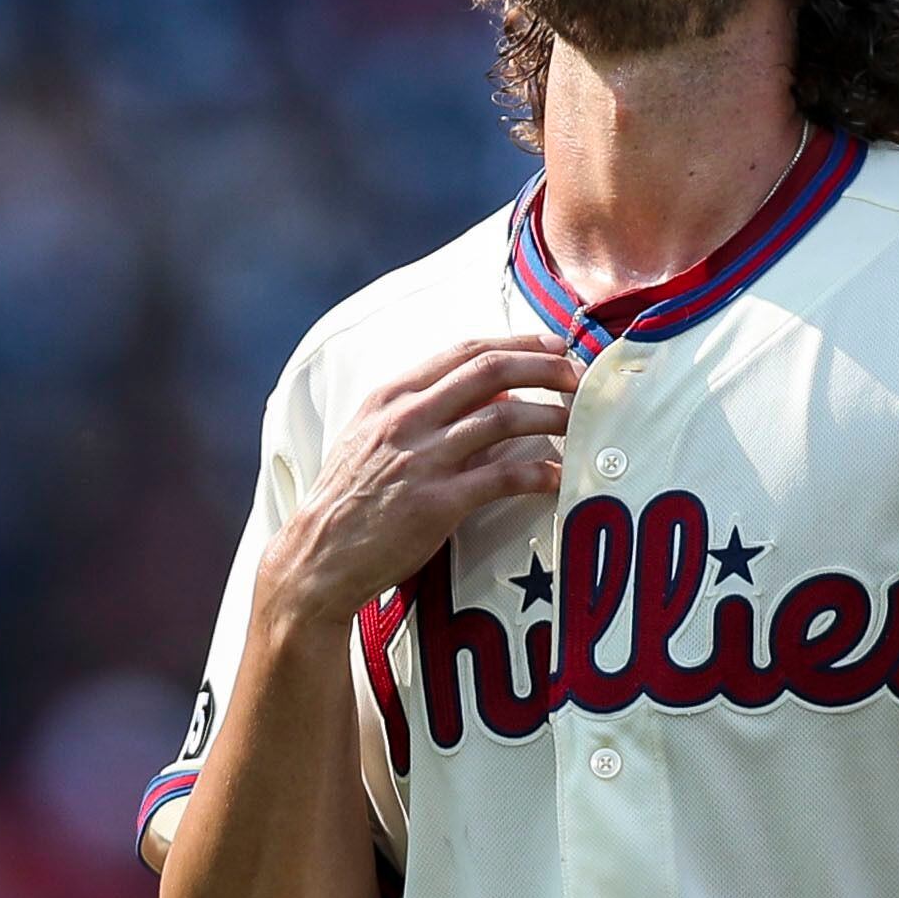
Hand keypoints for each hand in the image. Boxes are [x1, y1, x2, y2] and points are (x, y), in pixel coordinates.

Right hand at [264, 336, 582, 622]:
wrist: (319, 554)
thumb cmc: (352, 495)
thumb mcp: (376, 436)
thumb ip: (429, 409)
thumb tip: (497, 393)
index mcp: (392, 395)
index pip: (466, 351)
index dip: (519, 343)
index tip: (556, 345)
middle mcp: (407, 418)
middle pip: (492, 372)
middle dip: (545, 367)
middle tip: (579, 376)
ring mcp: (422, 458)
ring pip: (505, 418)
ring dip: (551, 416)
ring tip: (577, 423)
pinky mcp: (437, 502)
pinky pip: (504, 477)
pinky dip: (540, 472)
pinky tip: (560, 476)